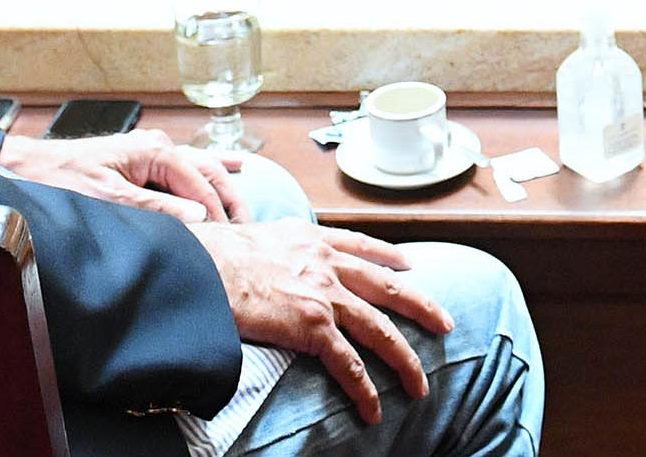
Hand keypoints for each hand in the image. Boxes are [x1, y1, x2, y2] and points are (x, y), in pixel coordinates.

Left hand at [0, 130, 243, 224]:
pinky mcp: (144, 159)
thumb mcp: (111, 199)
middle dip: (230, 199)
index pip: (200, 183)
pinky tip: (233, 166)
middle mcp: (157, 146)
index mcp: (154, 151)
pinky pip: (187, 165)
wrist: (31, 170)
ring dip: (224, 187)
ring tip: (246, 207)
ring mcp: (152, 150)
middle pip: (207, 172)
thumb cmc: (64, 181)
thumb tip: (200, 216)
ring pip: (201, 167)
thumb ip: (159, 207)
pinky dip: (211, 169)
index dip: (218, 212)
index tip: (231, 237)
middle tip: (248, 227)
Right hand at [195, 222, 450, 422]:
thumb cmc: (210, 254)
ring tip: (419, 384)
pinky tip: (373, 408)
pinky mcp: (313, 326)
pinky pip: (349, 364)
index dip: (389, 256)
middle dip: (421, 306)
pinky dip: (364, 389)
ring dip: (404, 359)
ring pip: (380, 329)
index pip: (361, 245)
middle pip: (388, 286)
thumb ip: (270, 248)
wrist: (200, 267)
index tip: (409, 264)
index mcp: (309, 238)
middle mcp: (325, 261)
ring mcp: (324, 293)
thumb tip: (260, 257)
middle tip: (445, 322)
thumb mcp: (252, 236)